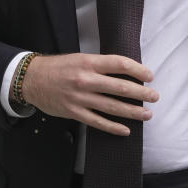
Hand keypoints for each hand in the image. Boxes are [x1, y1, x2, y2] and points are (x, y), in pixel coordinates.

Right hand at [21, 53, 158, 135]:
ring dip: (133, 111)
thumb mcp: (81, 58)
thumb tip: (127, 71)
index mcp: (89, 63)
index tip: (150, 76)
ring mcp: (80, 98)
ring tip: (147, 114)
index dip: (138, 70)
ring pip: (112, 107)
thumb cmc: (59, 67)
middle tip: (155, 97)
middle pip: (121, 88)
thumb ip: (101, 65)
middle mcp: (86, 80)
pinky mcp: (74, 113)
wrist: (32, 79)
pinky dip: (113, 127)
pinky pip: (98, 122)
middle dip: (142, 93)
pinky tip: (126, 129)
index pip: (120, 64)